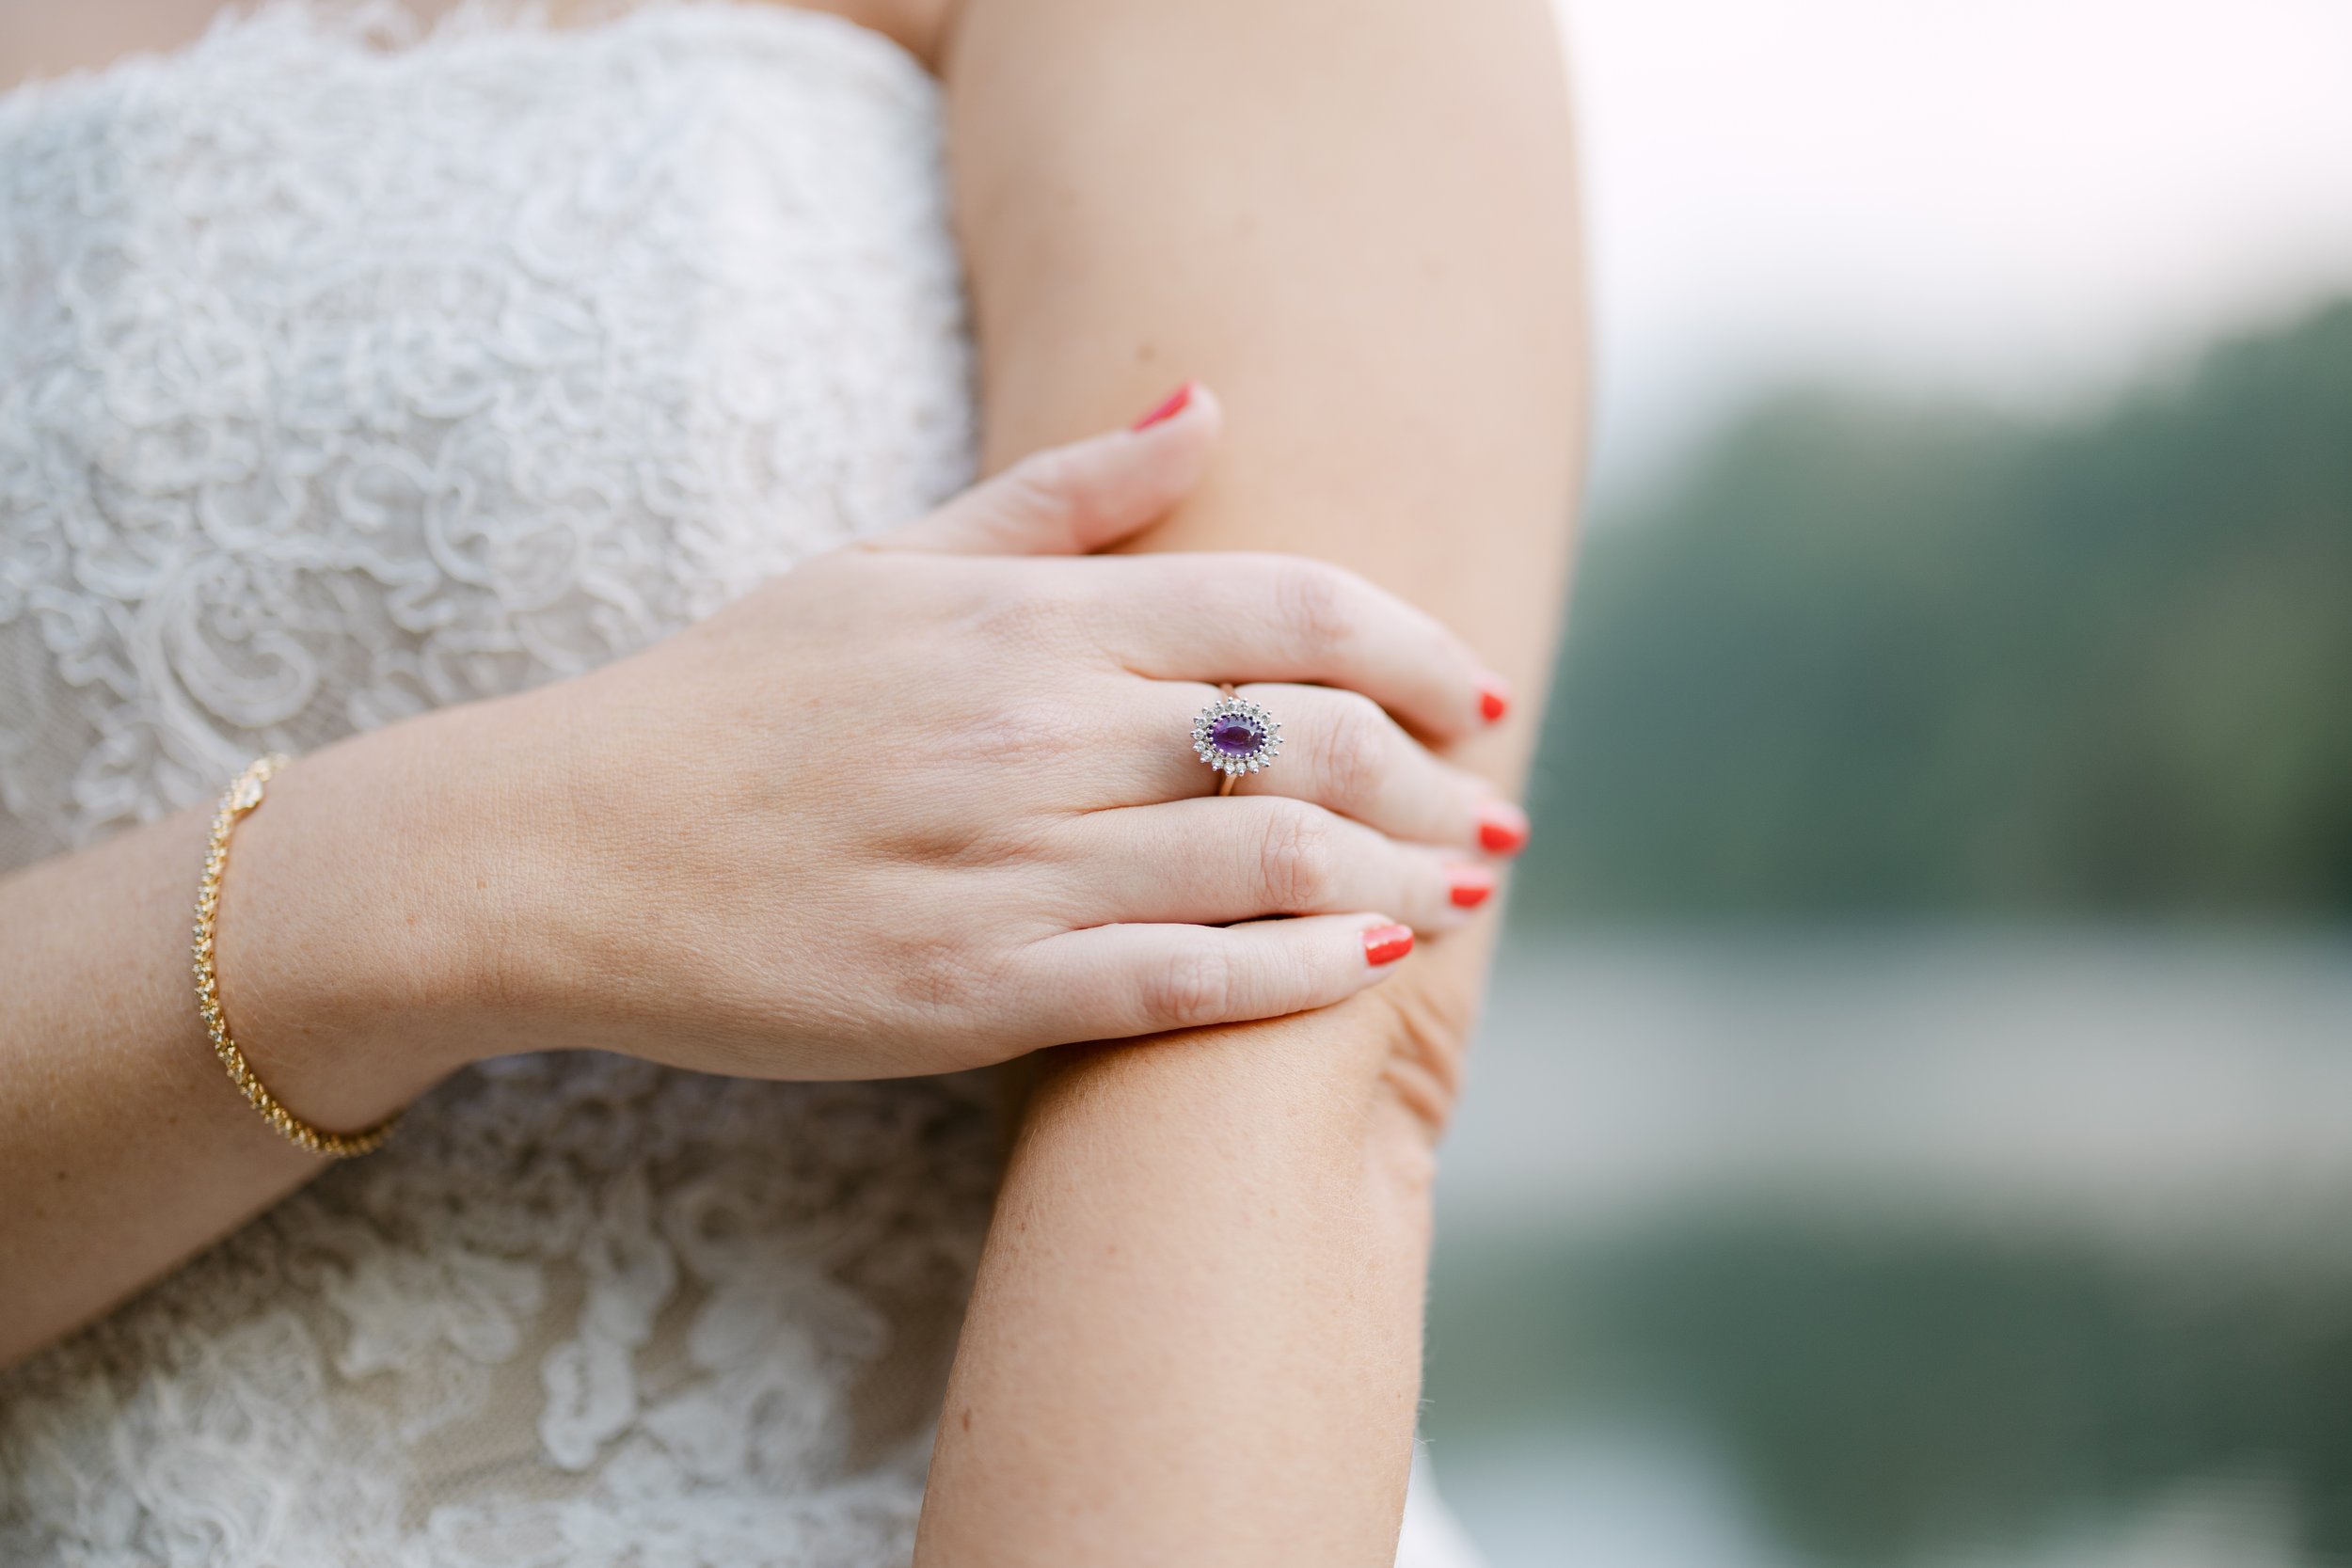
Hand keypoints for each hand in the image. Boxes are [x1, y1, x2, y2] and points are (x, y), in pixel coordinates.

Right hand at [348, 387, 1527, 1083]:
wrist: (563, 848)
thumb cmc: (734, 699)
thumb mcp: (887, 561)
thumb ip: (1060, 498)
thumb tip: (1208, 411)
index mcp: (1023, 618)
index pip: (1283, 607)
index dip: (1413, 649)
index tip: (1476, 692)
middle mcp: (1032, 730)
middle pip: (1309, 740)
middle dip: (1436, 780)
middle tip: (1498, 814)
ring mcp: (1003, 867)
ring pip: (1268, 863)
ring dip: (1400, 879)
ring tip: (1463, 895)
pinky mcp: (968, 993)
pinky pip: (1177, 983)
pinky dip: (1294, 976)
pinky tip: (1369, 968)